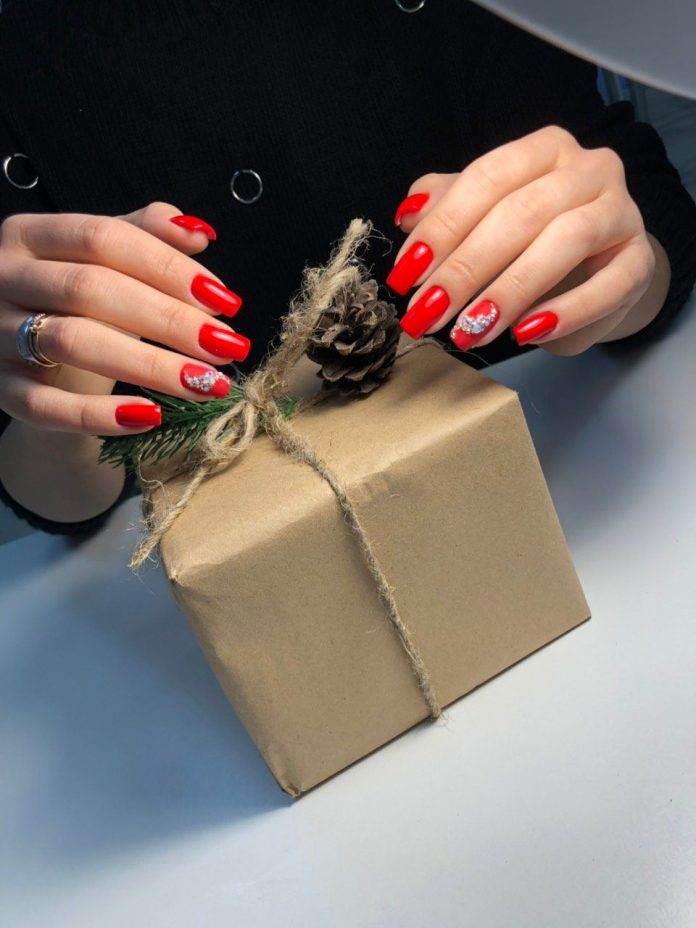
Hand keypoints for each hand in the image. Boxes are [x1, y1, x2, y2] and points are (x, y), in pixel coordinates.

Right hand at [0, 202, 250, 434]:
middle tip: (228, 345)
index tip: (224, 301)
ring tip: (207, 383)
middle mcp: (5, 277)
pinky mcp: (0, 389)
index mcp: (31, 235)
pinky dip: (99, 416)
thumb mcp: (106, 262)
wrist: (35, 366)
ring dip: (150, 365)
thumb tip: (197, 233)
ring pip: (74, 342)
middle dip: (170, 319)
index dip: (168, 267)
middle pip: (92, 289)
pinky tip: (151, 417)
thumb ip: (145, 236)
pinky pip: (45, 406)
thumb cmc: (79, 306)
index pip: (103, 237)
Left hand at [388, 124, 658, 354]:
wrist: (599, 270)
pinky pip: (607, 286)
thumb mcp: (484, 217)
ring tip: (471, 329)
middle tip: (428, 312)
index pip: (487, 179)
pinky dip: (565, 312)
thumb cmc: (533, 240)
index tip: (405, 275)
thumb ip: (448, 208)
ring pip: (564, 242)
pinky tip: (526, 333)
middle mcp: (588, 169)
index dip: (441, 228)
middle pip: (521, 213)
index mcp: (543, 150)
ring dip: (509, 291)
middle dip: (465, 268)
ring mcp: (621, 212)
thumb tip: (409, 215)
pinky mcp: (638, 261)